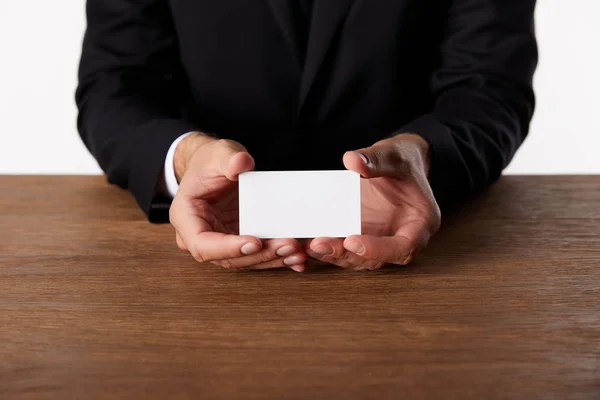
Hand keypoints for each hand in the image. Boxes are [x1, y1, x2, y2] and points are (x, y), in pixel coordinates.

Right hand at [170, 133, 306, 271]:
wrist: (215, 168)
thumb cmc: (210, 162)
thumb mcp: (218, 154)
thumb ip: (227, 159)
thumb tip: (241, 163)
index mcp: (186, 218)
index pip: (202, 244)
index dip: (227, 248)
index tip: (254, 242)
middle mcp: (201, 237)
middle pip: (229, 258)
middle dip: (260, 254)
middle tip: (288, 245)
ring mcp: (221, 244)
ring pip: (246, 261)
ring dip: (273, 259)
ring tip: (298, 252)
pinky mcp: (239, 244)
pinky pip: (257, 256)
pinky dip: (278, 258)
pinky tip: (298, 259)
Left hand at [305, 134, 440, 270]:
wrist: (398, 162)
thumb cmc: (404, 160)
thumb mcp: (394, 154)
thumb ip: (376, 159)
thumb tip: (353, 161)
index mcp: (420, 223)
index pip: (404, 248)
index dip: (378, 250)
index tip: (352, 241)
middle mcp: (401, 237)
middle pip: (376, 259)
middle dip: (346, 255)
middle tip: (320, 245)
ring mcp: (381, 240)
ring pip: (358, 258)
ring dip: (334, 255)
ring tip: (310, 246)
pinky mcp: (364, 237)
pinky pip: (347, 249)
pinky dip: (330, 248)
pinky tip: (308, 243)